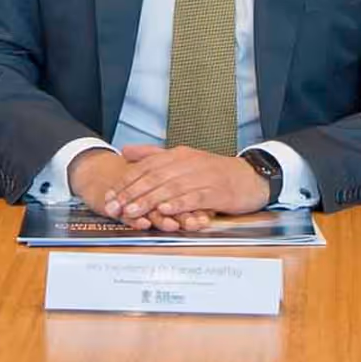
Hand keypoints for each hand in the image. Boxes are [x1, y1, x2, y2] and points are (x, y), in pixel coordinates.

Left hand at [89, 144, 270, 230]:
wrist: (251, 177)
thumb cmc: (215, 172)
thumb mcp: (183, 160)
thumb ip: (153, 155)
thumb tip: (126, 151)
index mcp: (179, 155)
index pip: (147, 166)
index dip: (126, 181)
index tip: (110, 195)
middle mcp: (189, 163)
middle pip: (155, 177)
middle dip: (132, 192)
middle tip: (115, 206)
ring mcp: (204, 177)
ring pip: (171, 187)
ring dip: (150, 200)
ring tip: (133, 211)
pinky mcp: (217, 192)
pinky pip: (195, 198)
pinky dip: (179, 204)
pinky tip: (166, 210)